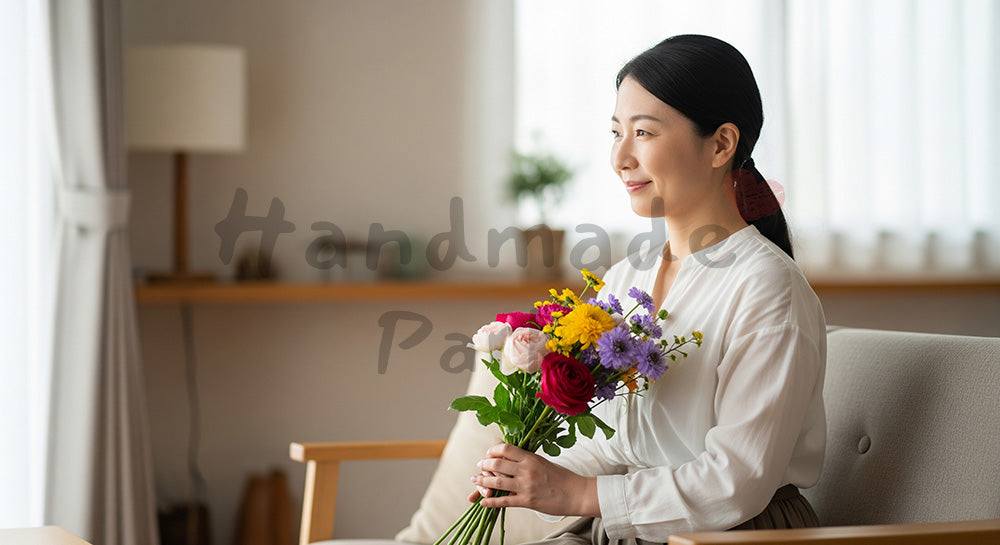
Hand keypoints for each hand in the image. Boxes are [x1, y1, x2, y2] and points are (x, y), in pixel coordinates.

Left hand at [468, 443, 599, 516]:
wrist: (577, 493)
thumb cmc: (562, 477)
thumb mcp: (543, 462)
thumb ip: (526, 459)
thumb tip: (509, 456)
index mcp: (531, 457)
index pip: (504, 449)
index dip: (492, 451)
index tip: (488, 454)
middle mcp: (526, 470)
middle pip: (497, 463)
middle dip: (484, 465)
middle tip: (479, 466)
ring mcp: (526, 486)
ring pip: (497, 482)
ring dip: (482, 481)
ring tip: (475, 480)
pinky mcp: (527, 501)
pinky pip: (504, 501)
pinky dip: (491, 501)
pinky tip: (483, 502)